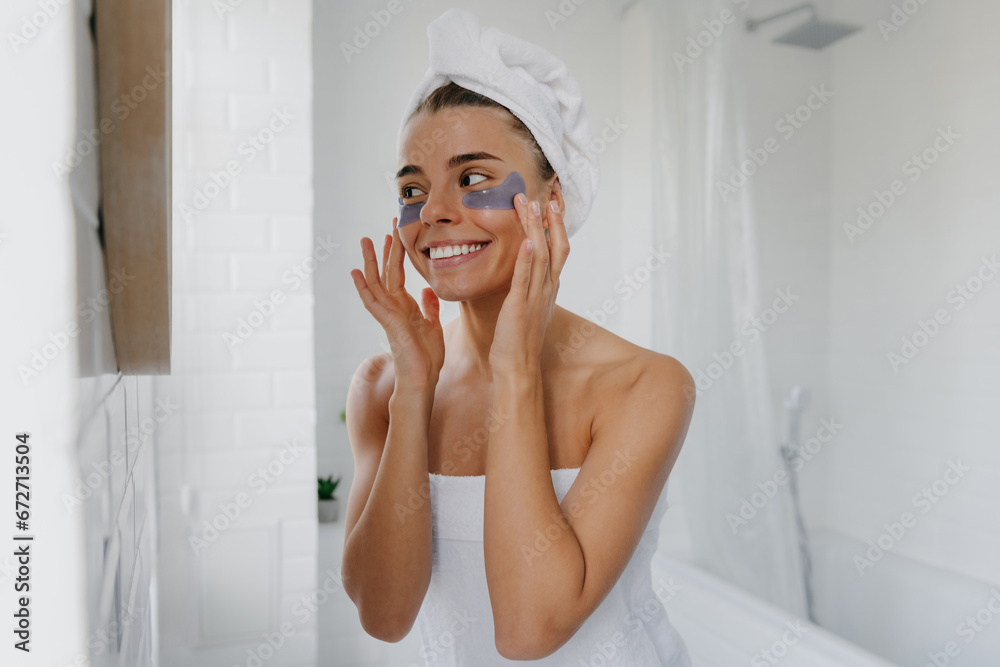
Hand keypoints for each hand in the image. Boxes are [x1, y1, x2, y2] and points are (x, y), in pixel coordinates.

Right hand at [350, 221, 444, 390]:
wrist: (423, 380)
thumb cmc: (427, 358)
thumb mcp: (433, 326)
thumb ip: (428, 308)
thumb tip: (426, 290)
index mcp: (404, 306)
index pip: (398, 274)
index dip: (397, 254)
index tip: (396, 234)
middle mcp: (394, 308)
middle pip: (386, 273)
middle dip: (385, 250)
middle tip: (383, 227)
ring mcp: (389, 315)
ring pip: (376, 283)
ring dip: (371, 262)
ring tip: (366, 241)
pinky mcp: (388, 324)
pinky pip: (373, 303)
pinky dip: (364, 287)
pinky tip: (356, 272)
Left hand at [489, 195, 568, 376]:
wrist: (518, 368)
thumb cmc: (518, 340)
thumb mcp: (527, 307)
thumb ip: (529, 288)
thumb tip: (526, 273)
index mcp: (549, 288)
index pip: (558, 249)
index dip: (557, 225)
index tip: (552, 202)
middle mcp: (547, 289)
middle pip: (557, 247)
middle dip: (553, 219)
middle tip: (548, 193)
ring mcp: (535, 297)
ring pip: (542, 255)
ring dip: (536, 228)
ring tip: (530, 204)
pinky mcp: (519, 306)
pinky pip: (525, 278)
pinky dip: (527, 258)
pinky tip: (527, 240)